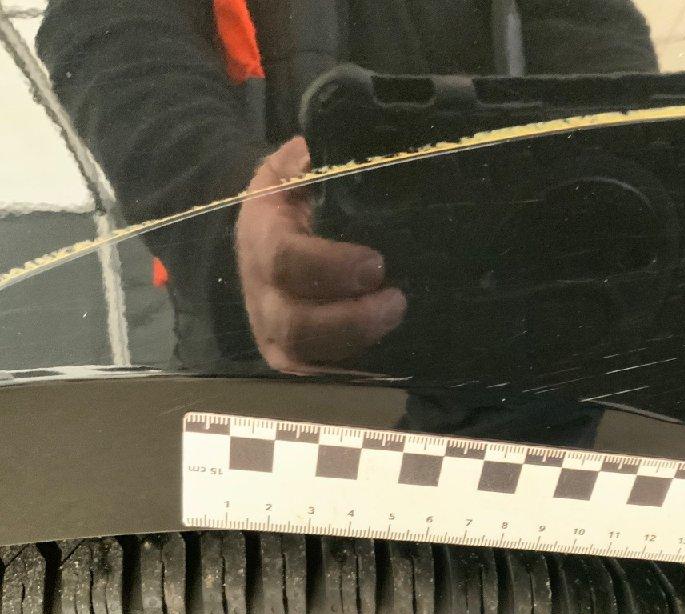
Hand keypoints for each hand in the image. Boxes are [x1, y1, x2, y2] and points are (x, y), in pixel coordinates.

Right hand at [235, 136, 405, 372]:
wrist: (258, 231)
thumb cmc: (289, 197)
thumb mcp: (294, 167)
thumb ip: (316, 158)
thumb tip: (349, 142)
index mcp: (261, 238)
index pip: (285, 261)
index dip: (330, 268)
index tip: (376, 264)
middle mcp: (261, 292)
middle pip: (296, 324)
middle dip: (351, 321)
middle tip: (398, 301)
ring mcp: (273, 329)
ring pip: (305, 356)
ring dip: (356, 346)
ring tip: (397, 319)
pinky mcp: (290, 354)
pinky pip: (317, 373)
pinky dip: (352, 370)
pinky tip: (390, 358)